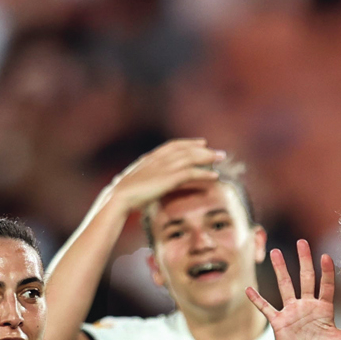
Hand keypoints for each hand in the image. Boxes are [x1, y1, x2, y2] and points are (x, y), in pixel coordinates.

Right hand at [108, 138, 224, 211]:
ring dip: (208, 158)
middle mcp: (159, 159)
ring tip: (221, 159)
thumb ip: (146, 178)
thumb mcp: (136, 182)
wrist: (119, 197)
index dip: (188, 143)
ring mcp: (165, 167)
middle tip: (217, 151)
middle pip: (185, 149)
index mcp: (151, 158)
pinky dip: (204, 174)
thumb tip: (150, 183)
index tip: (201, 143)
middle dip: (203, 149)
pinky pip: (192, 173)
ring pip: (191, 158)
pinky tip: (215, 176)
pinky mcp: (170, 178)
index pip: (173, 145)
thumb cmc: (124, 194)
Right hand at [246, 241, 340, 339]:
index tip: (326, 256)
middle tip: (302, 242)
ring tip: (276, 252)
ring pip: (285, 286)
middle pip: (305, 278)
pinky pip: (266, 308)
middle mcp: (307, 306)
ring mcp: (292, 312)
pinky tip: (249, 289)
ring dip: (281, 269)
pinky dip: (257, 300)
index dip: (326, 271)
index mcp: (323, 309)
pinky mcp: (279, 321)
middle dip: (304, 260)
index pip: (326, 285)